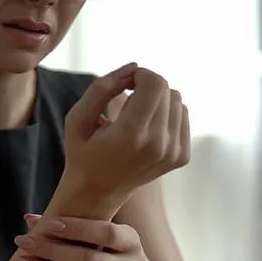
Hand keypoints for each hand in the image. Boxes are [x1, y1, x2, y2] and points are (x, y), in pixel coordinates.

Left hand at [9, 213, 158, 260]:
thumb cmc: (117, 255)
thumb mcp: (111, 238)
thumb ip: (77, 225)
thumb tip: (30, 218)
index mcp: (131, 244)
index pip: (106, 234)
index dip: (77, 228)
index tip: (48, 223)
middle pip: (87, 260)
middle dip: (51, 250)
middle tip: (24, 241)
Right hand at [63, 63, 190, 202]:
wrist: (98, 193)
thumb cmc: (83, 153)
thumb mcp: (78, 118)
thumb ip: (102, 87)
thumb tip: (133, 67)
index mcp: (132, 134)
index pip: (155, 83)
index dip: (140, 75)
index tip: (126, 84)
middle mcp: (158, 144)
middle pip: (167, 90)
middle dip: (148, 86)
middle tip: (128, 100)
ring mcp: (173, 153)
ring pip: (177, 101)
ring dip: (158, 100)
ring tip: (137, 116)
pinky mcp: (181, 157)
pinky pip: (183, 117)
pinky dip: (167, 115)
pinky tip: (148, 128)